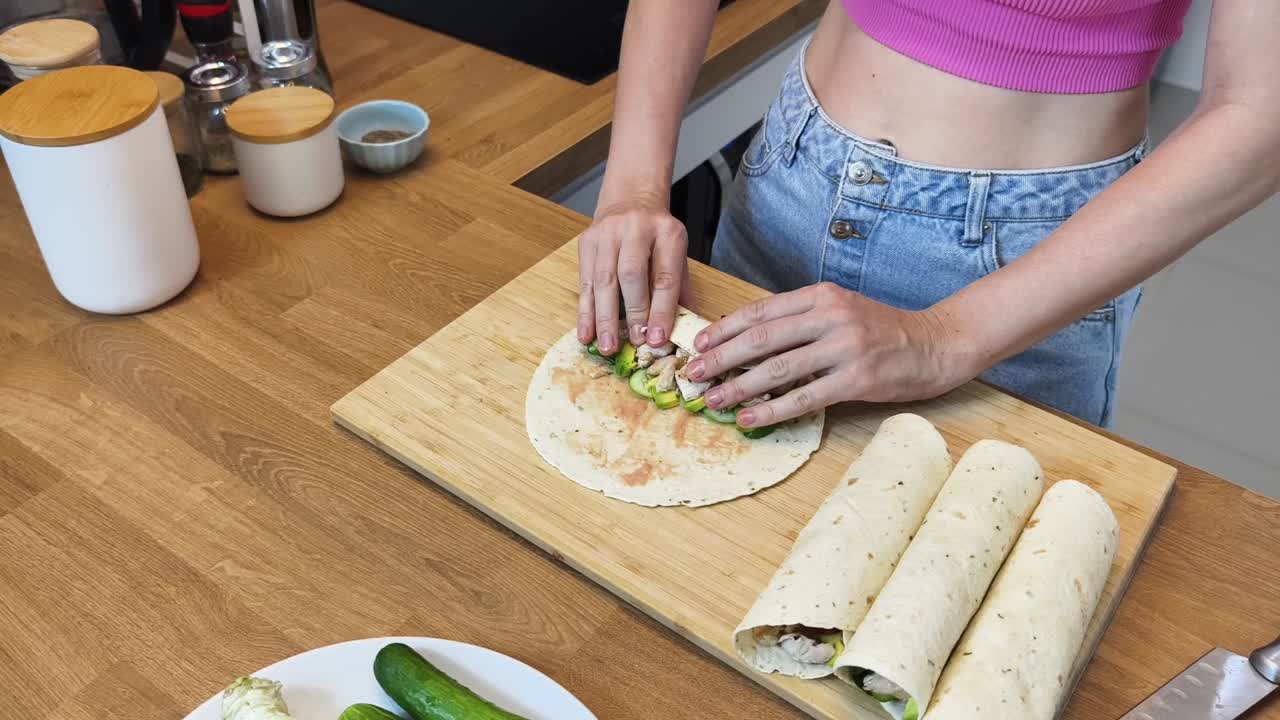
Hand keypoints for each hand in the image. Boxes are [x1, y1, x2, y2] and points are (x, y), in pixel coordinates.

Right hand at [577, 193, 690, 354]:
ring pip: (603, 280)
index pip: (664, 276)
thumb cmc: (657, 236)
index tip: (657, 338)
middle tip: (634, 342)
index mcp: (667, 233)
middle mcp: (635, 230)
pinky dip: (585, 311)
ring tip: (607, 346)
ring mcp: (607, 234)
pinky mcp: (587, 242)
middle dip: (632, 313)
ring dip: (604, 318)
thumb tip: (682, 331)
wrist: (630, 200)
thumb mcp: (676, 255)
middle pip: (631, 276)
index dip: (661, 310)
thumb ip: (679, 290)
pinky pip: (585, 281)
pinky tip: (586, 333)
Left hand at [683, 283, 974, 426]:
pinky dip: (772, 409)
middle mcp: (830, 316)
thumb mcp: (840, 310)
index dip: (726, 328)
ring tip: (713, 400)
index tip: (699, 344)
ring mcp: (844, 347)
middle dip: (722, 358)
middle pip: (763, 338)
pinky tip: (750, 418)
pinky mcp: (857, 378)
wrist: (936, 344)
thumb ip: (801, 319)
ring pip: (778, 368)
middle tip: (693, 373)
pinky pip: (805, 397)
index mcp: (821, 296)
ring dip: (739, 386)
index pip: (762, 310)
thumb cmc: (882, 330)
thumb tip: (749, 341)